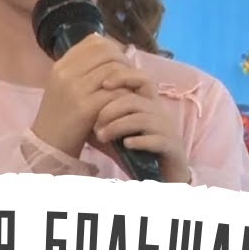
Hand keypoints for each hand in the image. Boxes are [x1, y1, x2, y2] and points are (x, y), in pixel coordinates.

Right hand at [30, 34, 132, 158]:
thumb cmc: (60, 114)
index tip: (118, 60)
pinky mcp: (86, 108)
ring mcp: (75, 90)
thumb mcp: (63, 85)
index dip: (112, 47)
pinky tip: (127, 102)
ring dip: (127, 79)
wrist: (49, 144)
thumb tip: (106, 45)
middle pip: (106, 53)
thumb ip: (80, 67)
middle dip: (123, 61)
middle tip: (129, 75)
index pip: (93, 42)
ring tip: (130, 88)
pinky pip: (115, 92)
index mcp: (61, 65)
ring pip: (113, 71)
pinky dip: (125, 95)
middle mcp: (66, 73)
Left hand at [89, 66, 190, 183]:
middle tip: (95, 125)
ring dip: (118, 127)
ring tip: (102, 137)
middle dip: (111, 110)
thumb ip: (102, 118)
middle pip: (134, 100)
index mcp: (148, 103)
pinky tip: (126, 145)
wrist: (164, 172)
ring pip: (142, 119)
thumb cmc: (137, 148)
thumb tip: (76, 105)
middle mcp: (159, 112)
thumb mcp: (118, 130)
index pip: (141, 79)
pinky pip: (156, 139)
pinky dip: (139, 141)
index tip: (103, 84)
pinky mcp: (171, 146)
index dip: (123, 77)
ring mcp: (167, 129)